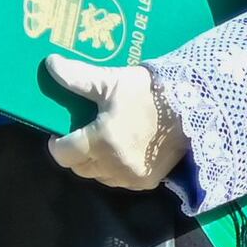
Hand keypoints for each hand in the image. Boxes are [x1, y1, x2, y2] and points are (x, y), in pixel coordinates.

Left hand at [43, 54, 185, 191]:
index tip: (60, 133)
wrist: (195, 107)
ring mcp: (131, 176)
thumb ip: (78, 77)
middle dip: (76, 153)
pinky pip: (120, 182)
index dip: (57, 144)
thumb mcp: (112, 81)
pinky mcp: (147, 182)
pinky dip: (116, 170)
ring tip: (103, 143)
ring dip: (95, 163)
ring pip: (99, 177)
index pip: (63, 154)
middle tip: (83, 134)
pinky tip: (123, 152)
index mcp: (101, 139)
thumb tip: (51, 64)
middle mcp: (114, 164)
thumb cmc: (149, 91)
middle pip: (79, 168)